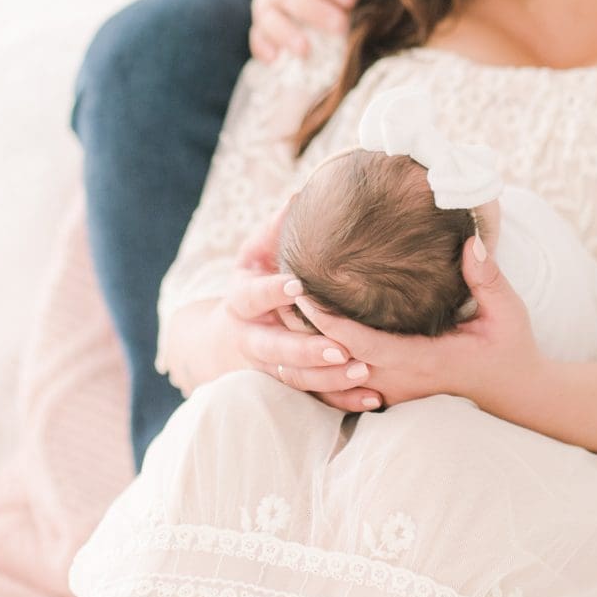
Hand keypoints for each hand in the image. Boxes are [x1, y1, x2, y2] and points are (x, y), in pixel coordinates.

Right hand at [190, 207, 374, 410]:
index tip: (297, 284)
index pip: (252, 297)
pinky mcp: (288, 386)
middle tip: (339, 347)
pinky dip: (344, 402)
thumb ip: (275, 230)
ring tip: (363, 370)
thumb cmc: (251, 284)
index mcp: (240, 302)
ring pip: (295, 378)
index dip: (271, 292)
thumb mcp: (253, 256)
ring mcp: (268, 367)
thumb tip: (301, 195)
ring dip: (329, 378)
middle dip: (306, 350)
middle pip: (274, 349)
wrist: (223, 341)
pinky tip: (373, 398)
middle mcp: (251, 339)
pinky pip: (315, 401)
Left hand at [291, 236, 541, 412]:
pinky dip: (326, 365)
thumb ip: (488, 278)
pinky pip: (349, 386)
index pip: (362, 343)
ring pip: (338, 379)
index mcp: (424, 360)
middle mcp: (402, 381)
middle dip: (306, 332)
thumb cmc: (511, 348)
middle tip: (277, 295)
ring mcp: (396, 392)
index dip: (329, 322)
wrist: (518, 394)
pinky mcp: (395, 395)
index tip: (302, 295)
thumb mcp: (508, 311)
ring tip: (281, 315)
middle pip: (337, 361)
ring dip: (310, 351)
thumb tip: (470, 242)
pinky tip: (307, 340)